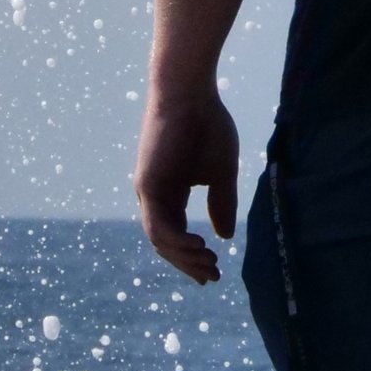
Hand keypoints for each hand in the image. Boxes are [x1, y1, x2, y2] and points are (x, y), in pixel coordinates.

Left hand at [133, 84, 239, 284]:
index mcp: (171, 193)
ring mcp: (148, 191)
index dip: (193, 257)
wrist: (192, 93)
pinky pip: (158, 226)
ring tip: (209, 264)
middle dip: (189, 264)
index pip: (177, 235)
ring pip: (160, 240)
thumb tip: (224, 236)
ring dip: (184, 257)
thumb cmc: (208, 125)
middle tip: (212, 276)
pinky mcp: (147, 184)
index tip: (214, 272)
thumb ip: (221, 204)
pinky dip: (177, 242)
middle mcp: (155, 196)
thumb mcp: (221, 173)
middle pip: (167, 243)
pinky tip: (199, 247)